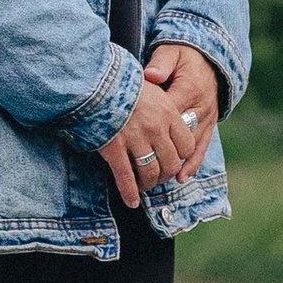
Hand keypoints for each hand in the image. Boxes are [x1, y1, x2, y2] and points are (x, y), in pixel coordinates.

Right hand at [98, 74, 196, 208]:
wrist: (95, 80)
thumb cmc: (121, 81)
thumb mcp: (150, 86)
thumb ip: (162, 104)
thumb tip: (168, 117)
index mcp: (168, 112)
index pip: (187, 145)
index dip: (182, 156)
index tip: (173, 158)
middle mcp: (156, 128)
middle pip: (171, 163)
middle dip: (166, 174)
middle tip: (158, 176)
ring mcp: (135, 140)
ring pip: (150, 172)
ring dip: (148, 184)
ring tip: (144, 186)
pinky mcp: (114, 149)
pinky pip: (125, 177)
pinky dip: (129, 193)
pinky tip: (131, 201)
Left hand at [141, 41, 220, 177]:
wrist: (210, 57)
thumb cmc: (183, 55)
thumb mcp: (171, 52)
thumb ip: (161, 64)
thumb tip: (150, 75)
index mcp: (189, 89)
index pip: (167, 113)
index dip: (149, 128)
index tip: (129, 139)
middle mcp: (201, 107)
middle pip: (178, 136)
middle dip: (159, 152)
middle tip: (138, 168)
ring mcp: (207, 119)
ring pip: (190, 146)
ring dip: (173, 162)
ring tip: (154, 178)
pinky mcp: (210, 125)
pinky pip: (202, 147)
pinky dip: (192, 164)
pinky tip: (181, 177)